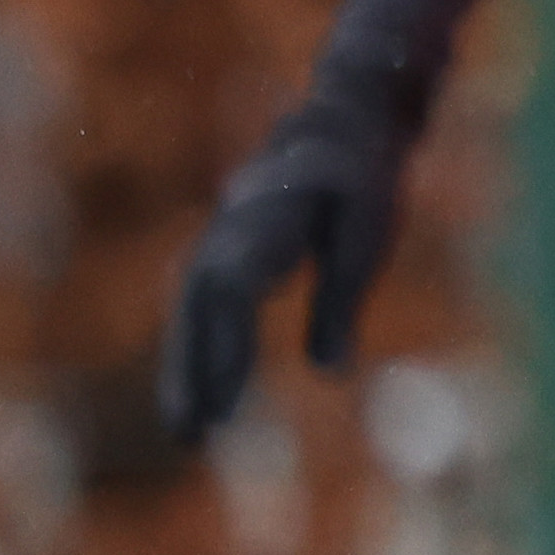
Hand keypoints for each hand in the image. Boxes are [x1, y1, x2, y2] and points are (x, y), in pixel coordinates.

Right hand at [160, 66, 421, 442]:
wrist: (347, 117)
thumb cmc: (365, 177)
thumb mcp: (367, 236)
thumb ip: (343, 301)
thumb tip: (331, 374)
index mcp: (268, 222)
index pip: (230, 294)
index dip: (223, 348)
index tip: (224, 402)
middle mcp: (231, 228)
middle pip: (197, 307)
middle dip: (191, 372)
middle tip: (189, 437)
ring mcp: (222, 234)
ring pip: (191, 307)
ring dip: (187, 366)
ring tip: (188, 429)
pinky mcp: (226, 245)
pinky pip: (203, 302)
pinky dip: (201, 345)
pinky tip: (205, 390)